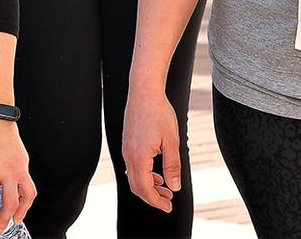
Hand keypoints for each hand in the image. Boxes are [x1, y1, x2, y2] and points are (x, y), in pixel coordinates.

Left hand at [0, 116, 34, 233]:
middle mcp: (7, 170)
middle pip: (10, 204)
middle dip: (4, 221)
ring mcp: (19, 166)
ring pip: (26, 196)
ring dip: (22, 211)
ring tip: (15, 220)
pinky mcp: (24, 162)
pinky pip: (28, 184)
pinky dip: (26, 197)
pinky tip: (20, 202)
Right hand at [122, 88, 181, 212]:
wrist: (144, 92)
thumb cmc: (159, 113)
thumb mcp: (172, 141)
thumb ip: (172, 166)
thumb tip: (174, 186)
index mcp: (139, 157)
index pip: (145, 188)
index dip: (156, 201)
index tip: (168, 207)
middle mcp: (129, 155)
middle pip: (136, 186)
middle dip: (152, 197)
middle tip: (168, 202)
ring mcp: (126, 149)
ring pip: (134, 176)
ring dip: (149, 186)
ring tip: (166, 188)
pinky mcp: (128, 144)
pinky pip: (133, 166)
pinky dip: (144, 175)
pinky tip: (156, 173)